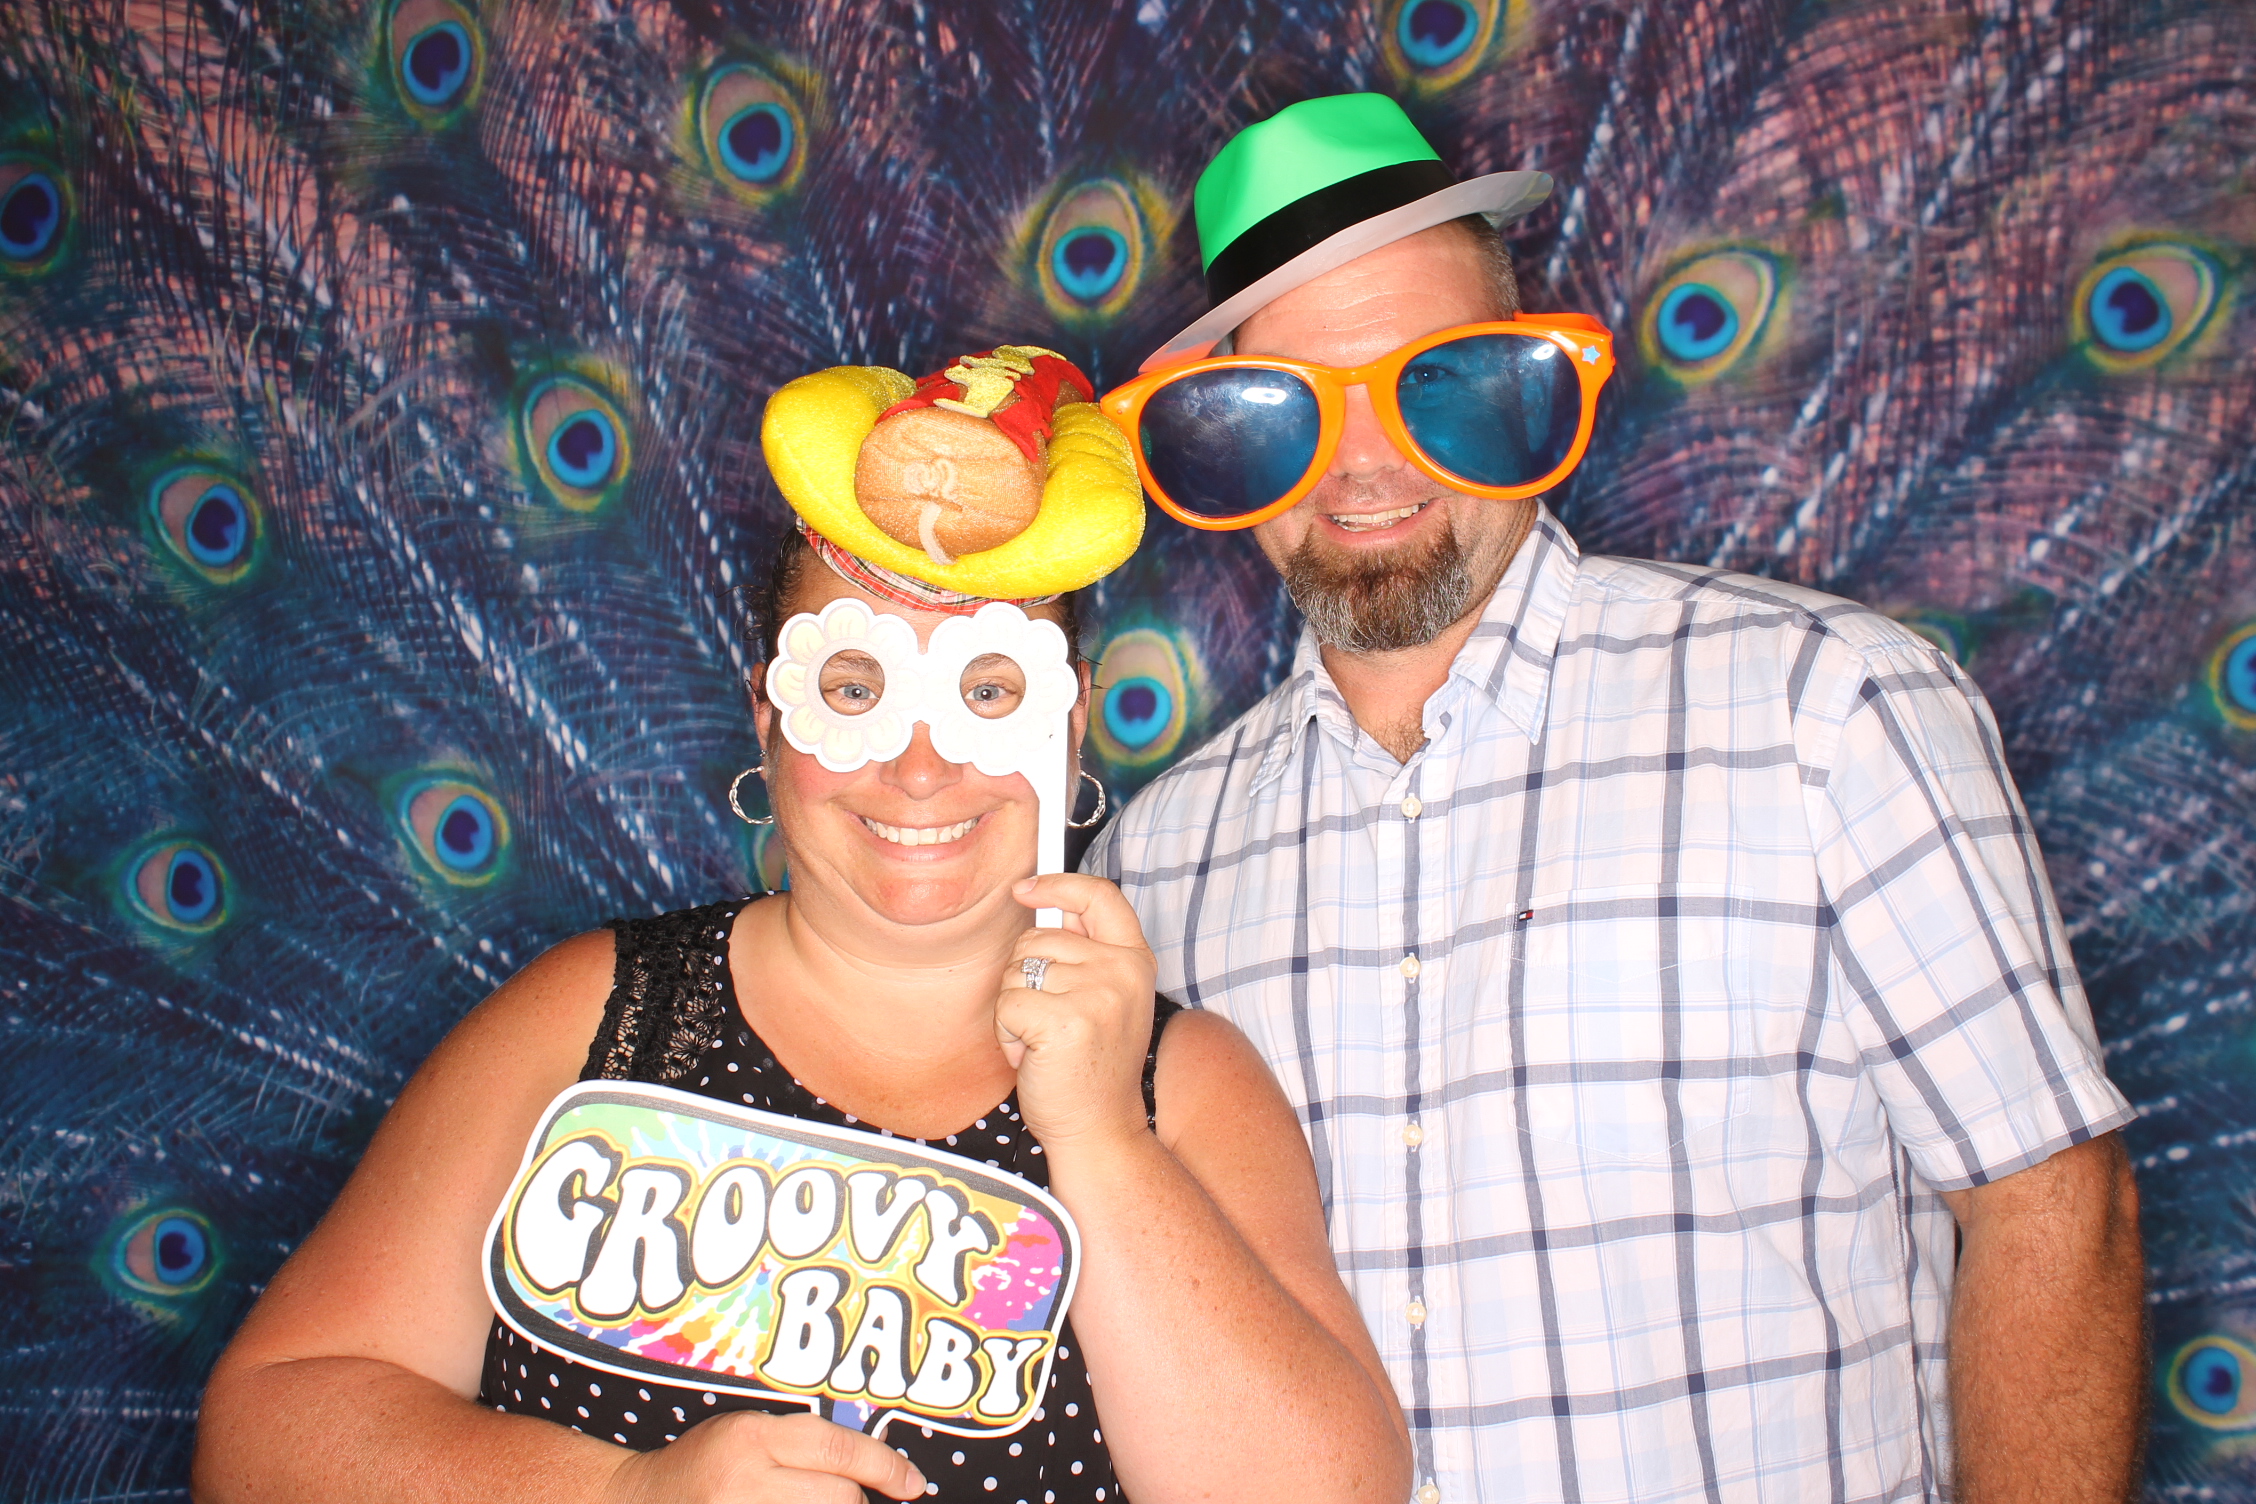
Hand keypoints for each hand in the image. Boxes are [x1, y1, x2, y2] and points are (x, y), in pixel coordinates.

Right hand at [605, 1409, 925, 1502]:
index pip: (838, 1449)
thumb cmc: (701, 1464)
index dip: (886, 1467)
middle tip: (823, 1495)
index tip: (912, 1484)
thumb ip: (803, 1442)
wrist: (636, 1503)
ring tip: (793, 1502)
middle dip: (847, 1497)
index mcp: (750, 1438)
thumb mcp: (745, 1432)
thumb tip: (875, 1466)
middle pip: (839, 1496)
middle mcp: (745, 1481)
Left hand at [1000, 872, 1158, 1151]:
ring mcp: (1096, 994)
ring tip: (1043, 1042)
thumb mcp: (1104, 998)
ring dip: (1015, 1009)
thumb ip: (1086, 953)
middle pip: (1038, 938)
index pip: (1100, 896)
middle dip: (1025, 978)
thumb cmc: (1090, 1066)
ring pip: (1016, 971)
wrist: (1100, 1128)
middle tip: (1050, 1022)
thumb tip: (1043, 903)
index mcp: (1135, 960)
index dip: (1059, 884)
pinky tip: (1033, 1057)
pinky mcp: (1064, 1020)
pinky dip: (1007, 1033)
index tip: (1026, 888)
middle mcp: (1122, 971)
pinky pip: (1006, 1003)